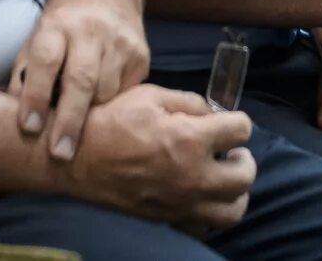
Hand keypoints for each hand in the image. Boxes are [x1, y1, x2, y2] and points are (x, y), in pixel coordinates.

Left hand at [9, 0, 149, 161]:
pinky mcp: (141, 56)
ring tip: (79, 134)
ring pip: (106, 92)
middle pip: (81, 79)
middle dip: (70, 120)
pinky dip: (112, 110)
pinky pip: (127, 95)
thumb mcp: (35, 42)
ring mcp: (119, 43)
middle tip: (60, 154)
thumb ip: (24, 79)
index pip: (45, 61)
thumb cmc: (60, 31)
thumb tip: (11, 121)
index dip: (36, 95)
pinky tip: (102, 114)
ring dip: (91, 118)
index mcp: (56, 27)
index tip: (29, 127)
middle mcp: (90, 32)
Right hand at [52, 85, 254, 230]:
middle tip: (229, 151)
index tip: (227, 121)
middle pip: (246, 176)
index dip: (238, 121)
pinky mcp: (167, 218)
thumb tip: (213, 114)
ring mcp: (181, 203)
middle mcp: (192, 176)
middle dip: (244, 159)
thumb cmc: (111, 121)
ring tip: (220, 176)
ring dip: (235, 191)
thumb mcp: (150, 95)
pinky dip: (210, 211)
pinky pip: (205, 226)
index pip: (241, 131)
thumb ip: (189, 103)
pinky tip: (199, 194)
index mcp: (189, 139)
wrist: (75, 159)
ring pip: (233, 210)